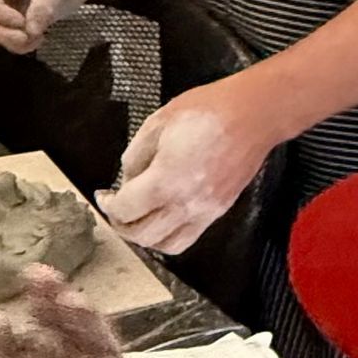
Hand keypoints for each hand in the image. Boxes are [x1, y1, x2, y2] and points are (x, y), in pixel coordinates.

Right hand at [0, 0, 94, 53]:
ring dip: (13, 41)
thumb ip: (42, 8)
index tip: (24, 23)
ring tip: (37, 38)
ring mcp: (7, 5)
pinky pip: (10, 35)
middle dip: (6, 34)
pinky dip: (21, 43)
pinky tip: (38, 38)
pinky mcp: (17, 18)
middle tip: (29, 38)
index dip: (2, 16)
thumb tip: (31, 31)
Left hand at [98, 73, 279, 253]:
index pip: (126, 210)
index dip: (108, 206)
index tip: (104, 196)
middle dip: (122, 226)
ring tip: (137, 219)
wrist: (252, 114)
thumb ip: (135, 155)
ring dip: (146, 238)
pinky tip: (163, 217)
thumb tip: (127, 179)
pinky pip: (189, 237)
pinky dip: (169, 236)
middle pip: (143, 236)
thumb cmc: (207, 111)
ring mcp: (206, 211)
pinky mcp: (219, 211)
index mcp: (166, 179)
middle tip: (115, 211)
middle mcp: (186, 204)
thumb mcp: (158, 122)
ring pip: (167, 246)